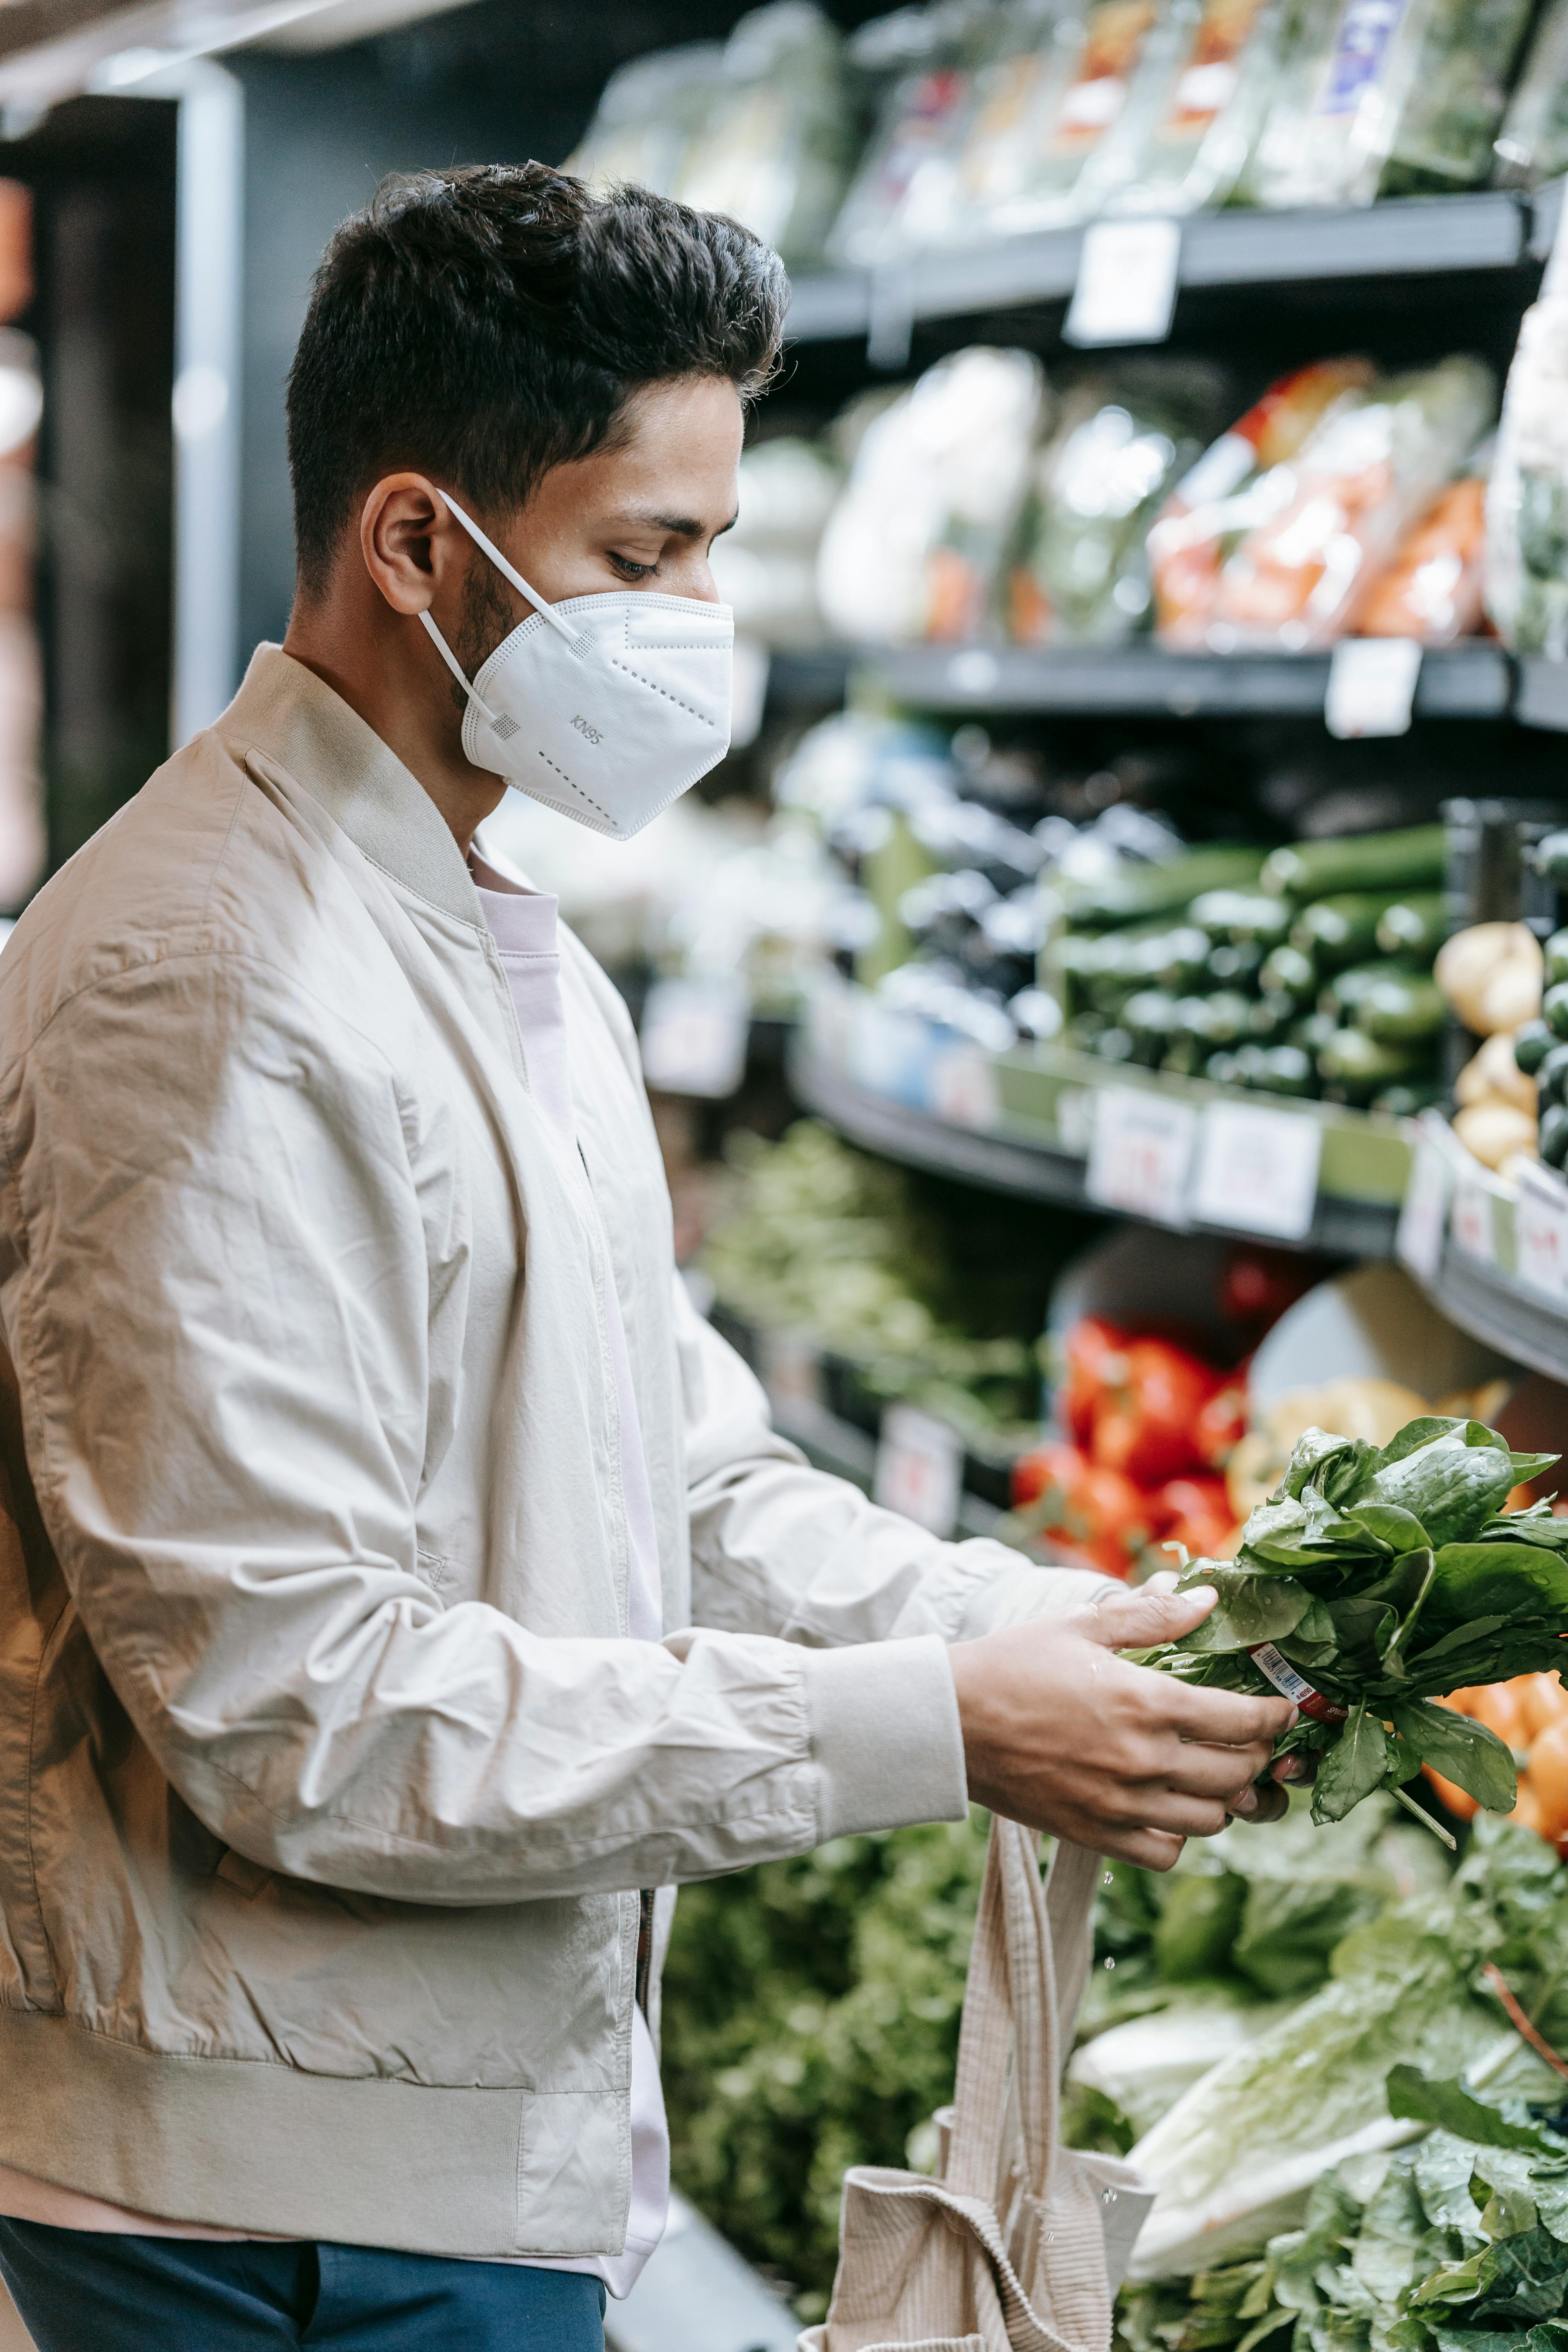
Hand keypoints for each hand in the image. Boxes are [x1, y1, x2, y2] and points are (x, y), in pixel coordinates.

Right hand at [947, 1581, 1294, 1870]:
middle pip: (1237, 1774)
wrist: (950, 1721)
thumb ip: (1150, 1615)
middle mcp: (1142, 1760)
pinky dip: (1179, 1837)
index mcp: (1145, 1702)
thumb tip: (1206, 1601)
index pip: (1243, 1721)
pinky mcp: (1095, 1834)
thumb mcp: (1081, 1626)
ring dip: (1225, 1798)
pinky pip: (1166, 1854)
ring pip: (1211, 1820)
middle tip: (1252, 1741)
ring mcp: (1120, 1804)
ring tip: (1216, 1775)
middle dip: (1259, 1757)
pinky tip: (1169, 1809)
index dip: (1275, 1717)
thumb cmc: (1013, 1664)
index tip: (1281, 1710)